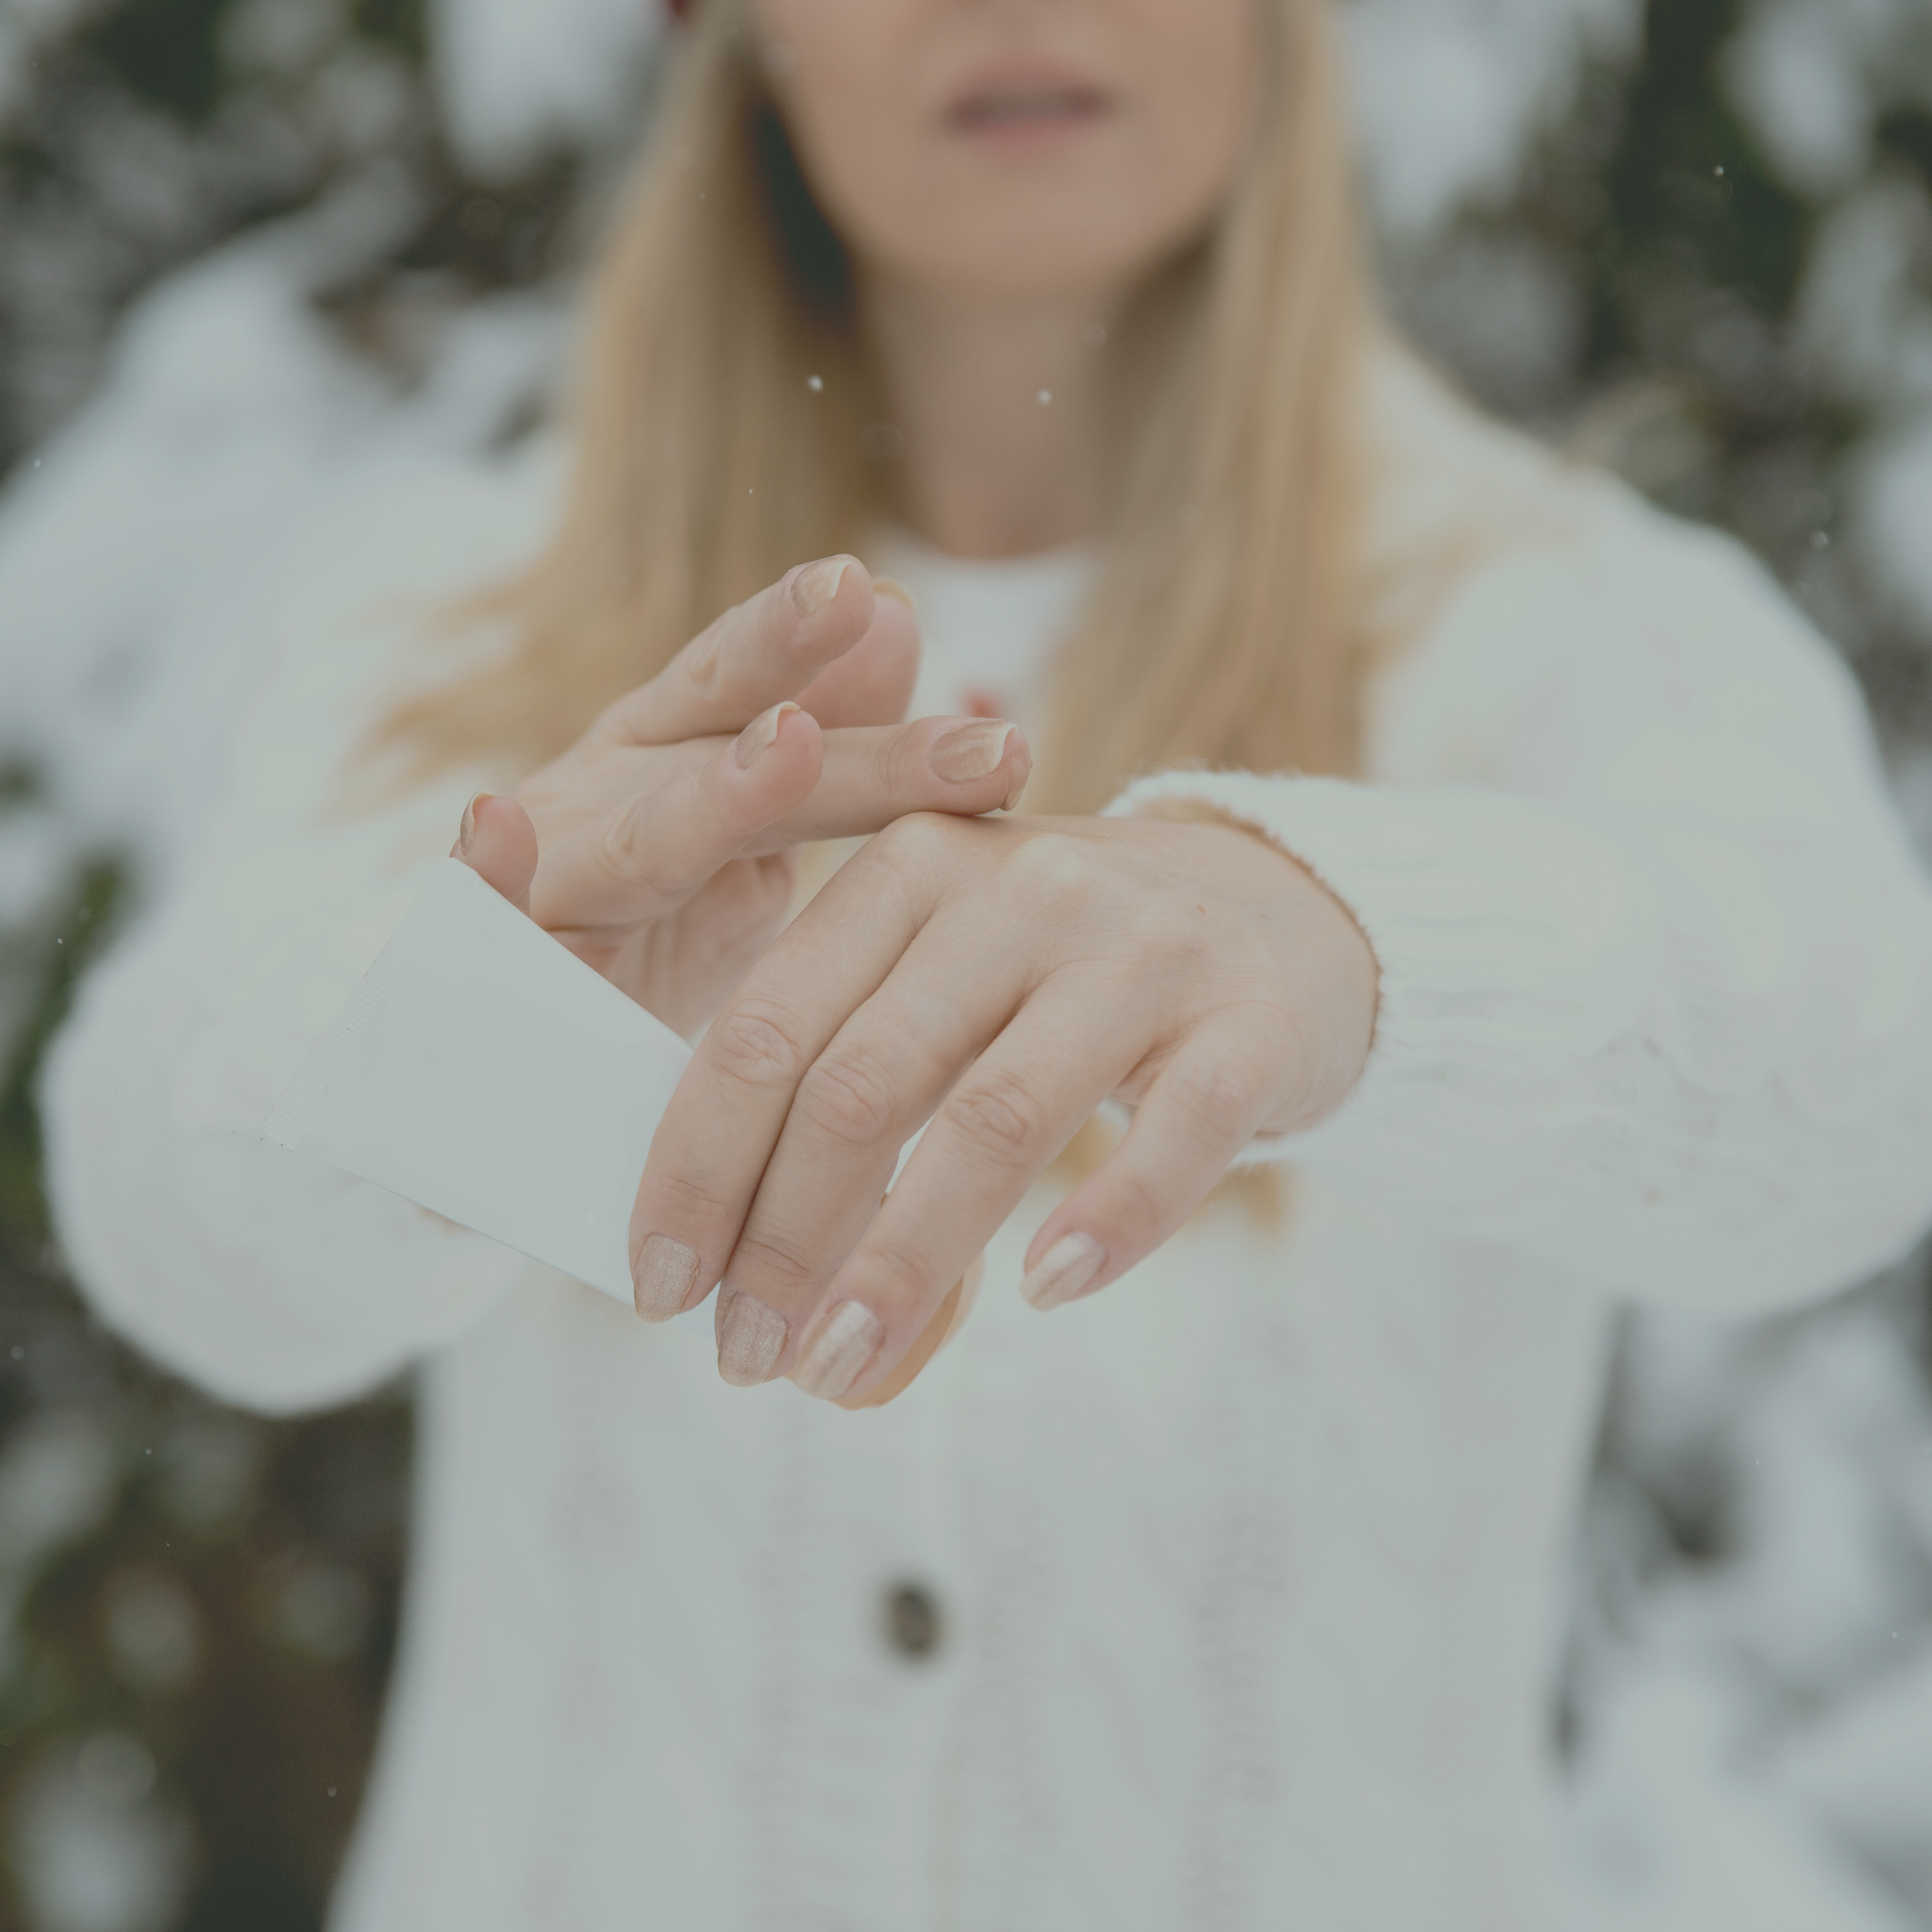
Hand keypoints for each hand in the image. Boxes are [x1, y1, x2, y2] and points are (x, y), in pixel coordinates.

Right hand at [452, 556, 1030, 1034]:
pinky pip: (492, 923)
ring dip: (715, 795)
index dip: (816, 637)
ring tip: (788, 740)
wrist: (527, 1059)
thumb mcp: (756, 835)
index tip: (893, 597)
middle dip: (779, 656)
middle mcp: (612, 793)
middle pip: (712, 728)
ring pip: (645, 840)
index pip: (756, 682)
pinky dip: (487, 874)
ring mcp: (557, 876)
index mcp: (675, 756)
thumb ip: (831, 736)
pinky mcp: (507, 970)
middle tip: (847, 593)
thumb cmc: (654, 936)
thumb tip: (894, 607)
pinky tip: (494, 821)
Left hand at [630, 809, 1378, 1402]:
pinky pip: (1170, 1137)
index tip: (661, 1286)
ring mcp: (1141, 950)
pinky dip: (1104, 1224)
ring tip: (843, 1367)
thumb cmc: (1070, 978)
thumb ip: (857, 1092)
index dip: (700, 1165)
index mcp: (912, 865)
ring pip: (993, 1118)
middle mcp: (1020, 886)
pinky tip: (1045, 1292)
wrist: (1282, 916)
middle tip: (747, 1356)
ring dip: (904, 1263)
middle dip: (783, 1240)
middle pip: (864, 1080)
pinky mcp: (1248, 1021)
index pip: (770, 1026)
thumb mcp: (950, 984)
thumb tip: (762, 1292)